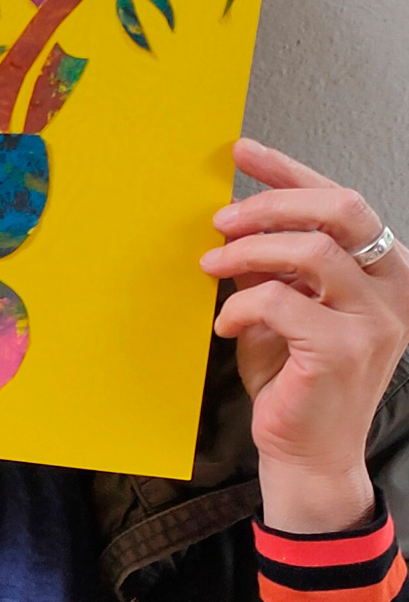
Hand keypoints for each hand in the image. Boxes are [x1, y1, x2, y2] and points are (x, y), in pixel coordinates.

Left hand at [201, 138, 408, 531]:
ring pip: (309, 250)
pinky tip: (226, 323)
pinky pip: (280, 300)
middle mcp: (392, 290)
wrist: (307, 451)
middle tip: (220, 221)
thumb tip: (232, 215)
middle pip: (340, 209)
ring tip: (211, 267)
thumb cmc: (292, 375)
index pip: (342, 200)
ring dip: (246, 252)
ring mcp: (375, 321)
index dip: (289, 170)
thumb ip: (273, 263)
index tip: (242, 150)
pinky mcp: (344, 350)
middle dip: (270, 203)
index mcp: (383, 271)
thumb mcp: (282, 305)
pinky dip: (241, 305)